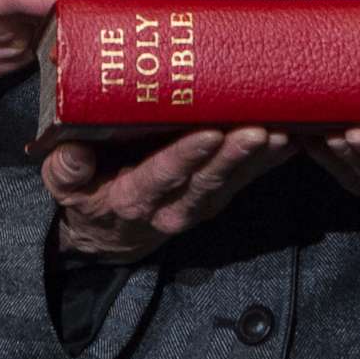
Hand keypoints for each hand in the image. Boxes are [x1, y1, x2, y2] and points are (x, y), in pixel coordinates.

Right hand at [43, 127, 295, 262]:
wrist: (109, 230)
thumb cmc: (86, 192)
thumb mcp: (65, 185)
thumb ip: (67, 170)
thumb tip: (74, 151)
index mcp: (134, 198)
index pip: (163, 176)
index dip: (187, 156)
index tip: (209, 133)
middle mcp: (173, 206)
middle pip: (209, 180)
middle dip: (236, 153)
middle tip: (261, 128)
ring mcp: (201, 203)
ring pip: (235, 180)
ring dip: (261, 157)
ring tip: (286, 130)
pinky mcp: (219, 195)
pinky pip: (249, 177)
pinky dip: (272, 160)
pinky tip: (294, 137)